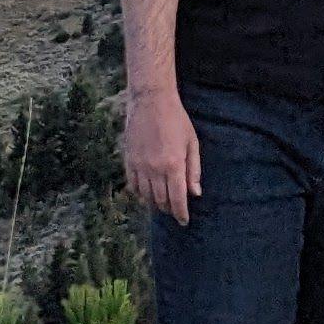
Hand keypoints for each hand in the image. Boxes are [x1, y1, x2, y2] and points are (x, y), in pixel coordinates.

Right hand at [123, 85, 202, 225]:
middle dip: (169, 209)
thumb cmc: (176, 120)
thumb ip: (194, 170)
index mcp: (174, 165)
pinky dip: (140, 194)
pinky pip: (133, 186)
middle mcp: (155, 169)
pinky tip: (147, 192)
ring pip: (146, 196)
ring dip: (155, 203)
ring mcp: (139, 166)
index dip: (181, 213)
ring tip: (162, 203)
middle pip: (161, 201)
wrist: (151, 101)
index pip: (178, 199)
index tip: (184, 221)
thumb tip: (195, 193)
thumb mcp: (192, 143)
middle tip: (175, 210)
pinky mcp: (128, 160)